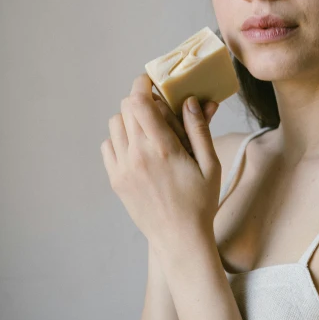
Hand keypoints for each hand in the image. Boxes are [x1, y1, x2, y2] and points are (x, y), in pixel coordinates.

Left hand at [100, 73, 220, 252]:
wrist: (179, 238)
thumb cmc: (200, 202)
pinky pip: (108, 146)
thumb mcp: (210, 164)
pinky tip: (138, 149)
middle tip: (157, 106)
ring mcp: (122, 169)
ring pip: (115, 125)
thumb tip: (189, 100)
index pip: (139, 102)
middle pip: (125, 108)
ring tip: (148, 130)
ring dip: (130, 119)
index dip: (142, 84)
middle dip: (140, 100)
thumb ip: (199, 129)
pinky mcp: (115, 180)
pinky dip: (120, 140)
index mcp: (162, 149)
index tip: (151, 81)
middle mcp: (137, 156)